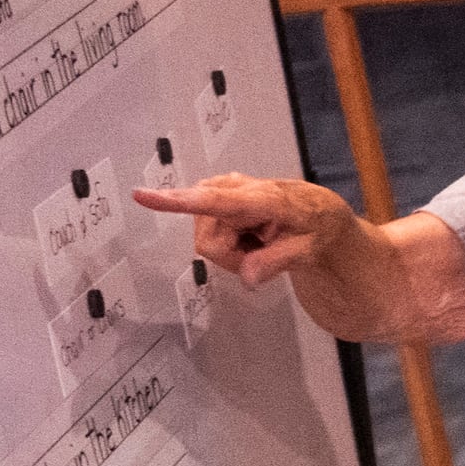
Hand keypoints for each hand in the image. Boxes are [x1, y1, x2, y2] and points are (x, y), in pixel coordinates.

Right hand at [134, 173, 355, 289]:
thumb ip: (278, 261)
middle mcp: (238, 188)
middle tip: (264, 249)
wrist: (321, 214)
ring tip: (261, 239)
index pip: (216, 201)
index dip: (178, 201)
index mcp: (265, 198)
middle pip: (209, 241)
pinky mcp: (217, 194)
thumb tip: (247, 277)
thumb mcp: (311, 250)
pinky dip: (229, 242)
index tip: (143, 196)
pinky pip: (207, 234)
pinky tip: (251, 234)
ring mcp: (225, 190)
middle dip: (232, 256)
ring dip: (232, 250)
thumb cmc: (318, 229)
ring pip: (206, 241)